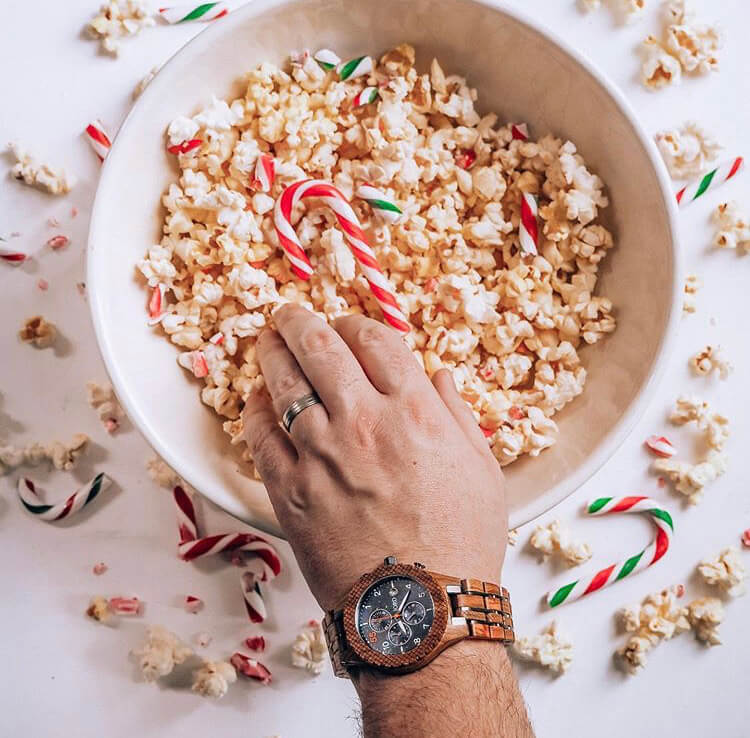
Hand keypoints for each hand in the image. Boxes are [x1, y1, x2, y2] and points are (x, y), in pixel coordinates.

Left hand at [241, 304, 507, 610]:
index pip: (374, 339)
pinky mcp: (289, 490)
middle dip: (299, 320)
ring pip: (283, 382)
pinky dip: (254, 410)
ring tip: (265, 342)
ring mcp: (321, 453)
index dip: (354, 323)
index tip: (345, 325)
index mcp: (414, 411)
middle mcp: (364, 421)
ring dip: (270, 353)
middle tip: (288, 314)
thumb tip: (439, 377)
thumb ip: (457, 415)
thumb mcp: (482, 471)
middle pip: (320, 346)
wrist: (419, 613)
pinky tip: (255, 399)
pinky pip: (259, 435)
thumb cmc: (461, 542)